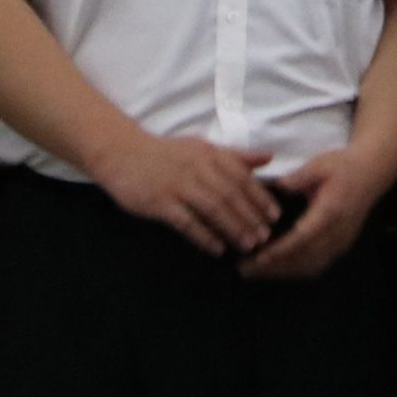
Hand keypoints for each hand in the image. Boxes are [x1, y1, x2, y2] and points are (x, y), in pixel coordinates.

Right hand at [94, 130, 278, 255]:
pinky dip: (204, 236)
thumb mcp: (203, 147)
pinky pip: (186, 222)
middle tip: (265, 237)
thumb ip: (236, 156)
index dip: (260, 198)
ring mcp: (178, 185)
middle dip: (250, 217)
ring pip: (212, 208)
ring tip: (247, 245)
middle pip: (230, 195)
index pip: (243, 177)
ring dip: (233, 228)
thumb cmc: (167, 153)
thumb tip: (269, 157)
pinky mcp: (159, 202)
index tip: (275, 216)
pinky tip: (217, 249)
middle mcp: (197, 169)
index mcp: (211, 155)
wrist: (121, 152)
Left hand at [237, 148, 394, 279]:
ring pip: (311, 266)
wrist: (372, 173)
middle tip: (245, 269)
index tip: (259, 258)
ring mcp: (342, 241)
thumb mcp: (321, 164)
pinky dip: (296, 271)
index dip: (281, 250)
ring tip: (255, 272)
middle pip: (304, 258)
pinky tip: (277, 269)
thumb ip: (300, 176)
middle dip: (274, 267)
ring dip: (283, 272)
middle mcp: (338, 231)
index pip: (304, 237)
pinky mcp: (341, 246)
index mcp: (332, 211)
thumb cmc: (344, 166)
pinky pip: (317, 265)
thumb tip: (280, 185)